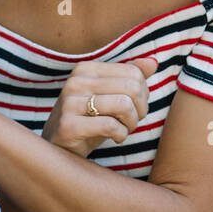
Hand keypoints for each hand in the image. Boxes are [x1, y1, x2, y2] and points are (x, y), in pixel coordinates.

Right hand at [41, 57, 158, 156]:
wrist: (59, 149)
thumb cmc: (89, 121)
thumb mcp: (109, 96)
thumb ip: (129, 77)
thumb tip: (153, 62)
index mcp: (86, 69)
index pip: (133, 73)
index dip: (143, 93)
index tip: (135, 108)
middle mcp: (76, 81)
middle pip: (132, 88)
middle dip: (140, 109)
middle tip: (132, 121)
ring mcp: (69, 103)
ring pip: (123, 105)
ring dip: (131, 123)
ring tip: (125, 130)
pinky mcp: (68, 125)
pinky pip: (110, 125)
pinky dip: (121, 134)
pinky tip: (116, 138)